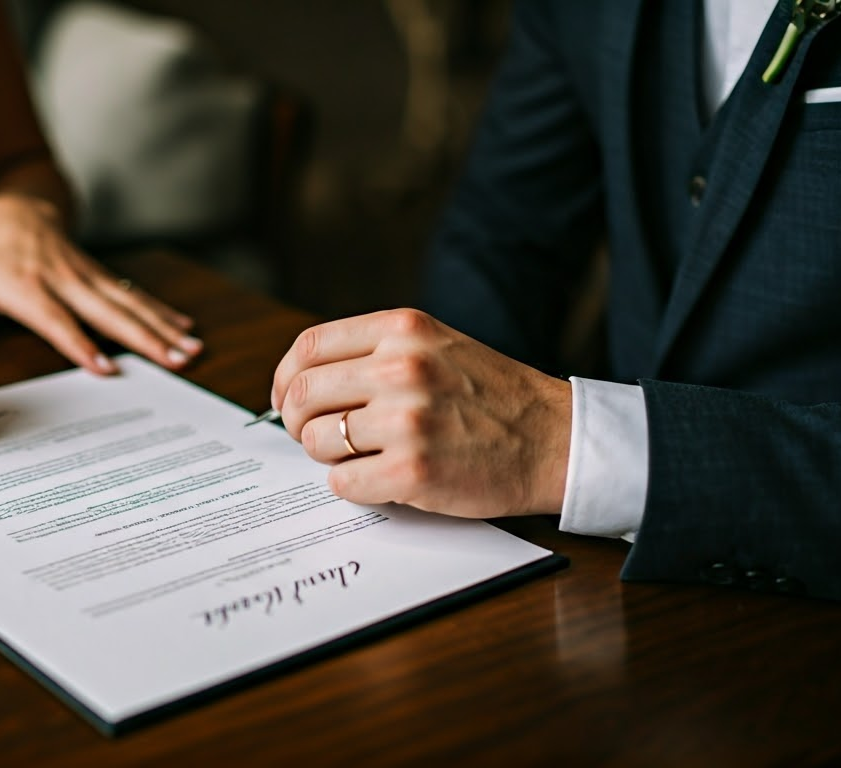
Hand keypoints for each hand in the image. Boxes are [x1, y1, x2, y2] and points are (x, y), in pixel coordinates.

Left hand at [0, 193, 200, 373]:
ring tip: (189, 349)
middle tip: (172, 359)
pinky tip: (185, 328)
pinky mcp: (103, 276)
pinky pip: (135, 296)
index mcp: (29, 288)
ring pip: (130, 304)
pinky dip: (162, 312)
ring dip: (162, 327)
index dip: (80, 343)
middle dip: (143, 337)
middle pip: (108, 313)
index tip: (104, 367)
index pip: (57, 320)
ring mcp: (89, 277)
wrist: (18, 212)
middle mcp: (65, 282)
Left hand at [270, 309, 571, 517]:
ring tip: (360, 456)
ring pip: (318, 440)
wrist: (554, 440)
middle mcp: (401, 368)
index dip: (285, 378)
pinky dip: (352, 485)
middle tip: (317, 436)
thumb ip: (376, 353)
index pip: (309, 347)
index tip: (286, 399)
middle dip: (298, 422)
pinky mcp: (413, 471)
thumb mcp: (437, 346)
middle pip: (303, 395)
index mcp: (403, 330)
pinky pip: (343, 482)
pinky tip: (380, 479)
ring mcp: (407, 420)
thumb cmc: (492, 397)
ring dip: (328, 455)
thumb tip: (302, 382)